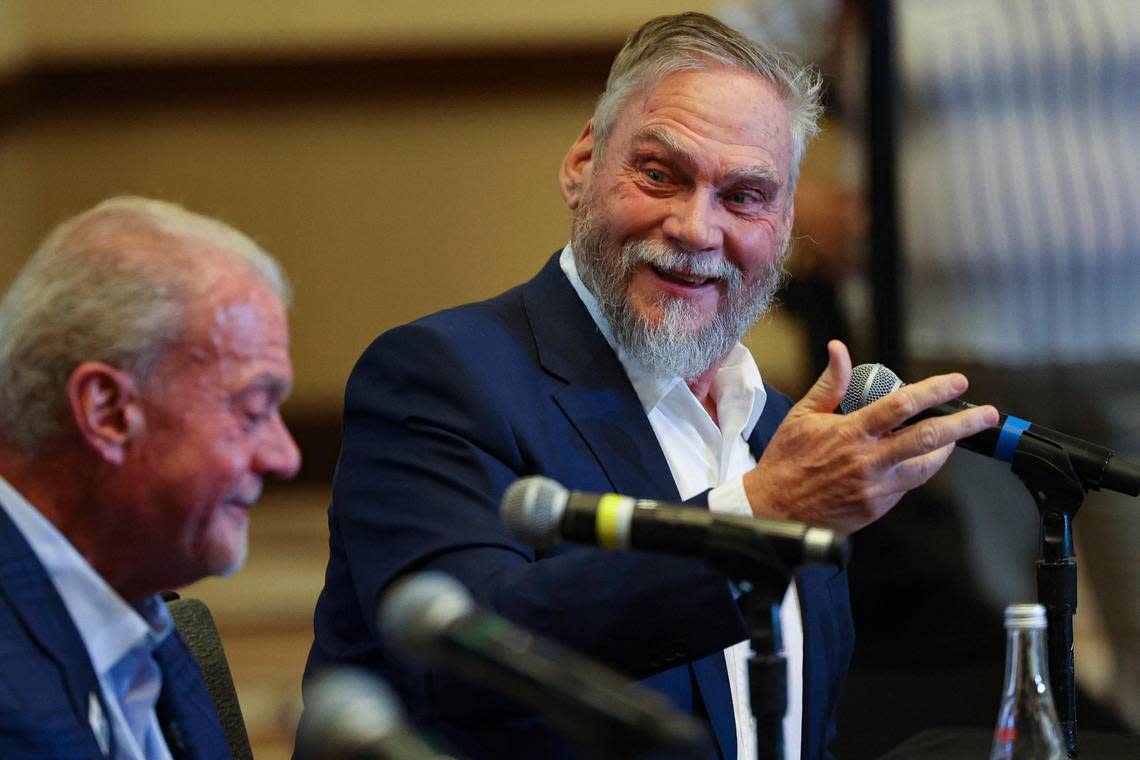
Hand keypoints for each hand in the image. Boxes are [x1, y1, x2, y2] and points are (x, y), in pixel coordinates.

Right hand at [743, 340, 998, 532]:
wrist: (775, 508)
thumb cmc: (787, 459)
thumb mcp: (803, 414)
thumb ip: (830, 383)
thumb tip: (839, 350)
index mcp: (850, 432)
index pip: (902, 405)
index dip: (933, 391)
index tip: (955, 381)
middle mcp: (868, 460)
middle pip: (928, 439)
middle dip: (963, 425)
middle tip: (986, 415)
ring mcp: (875, 487)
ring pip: (924, 468)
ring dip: (945, 451)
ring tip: (956, 438)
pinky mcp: (876, 507)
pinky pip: (906, 486)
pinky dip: (915, 470)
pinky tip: (914, 460)